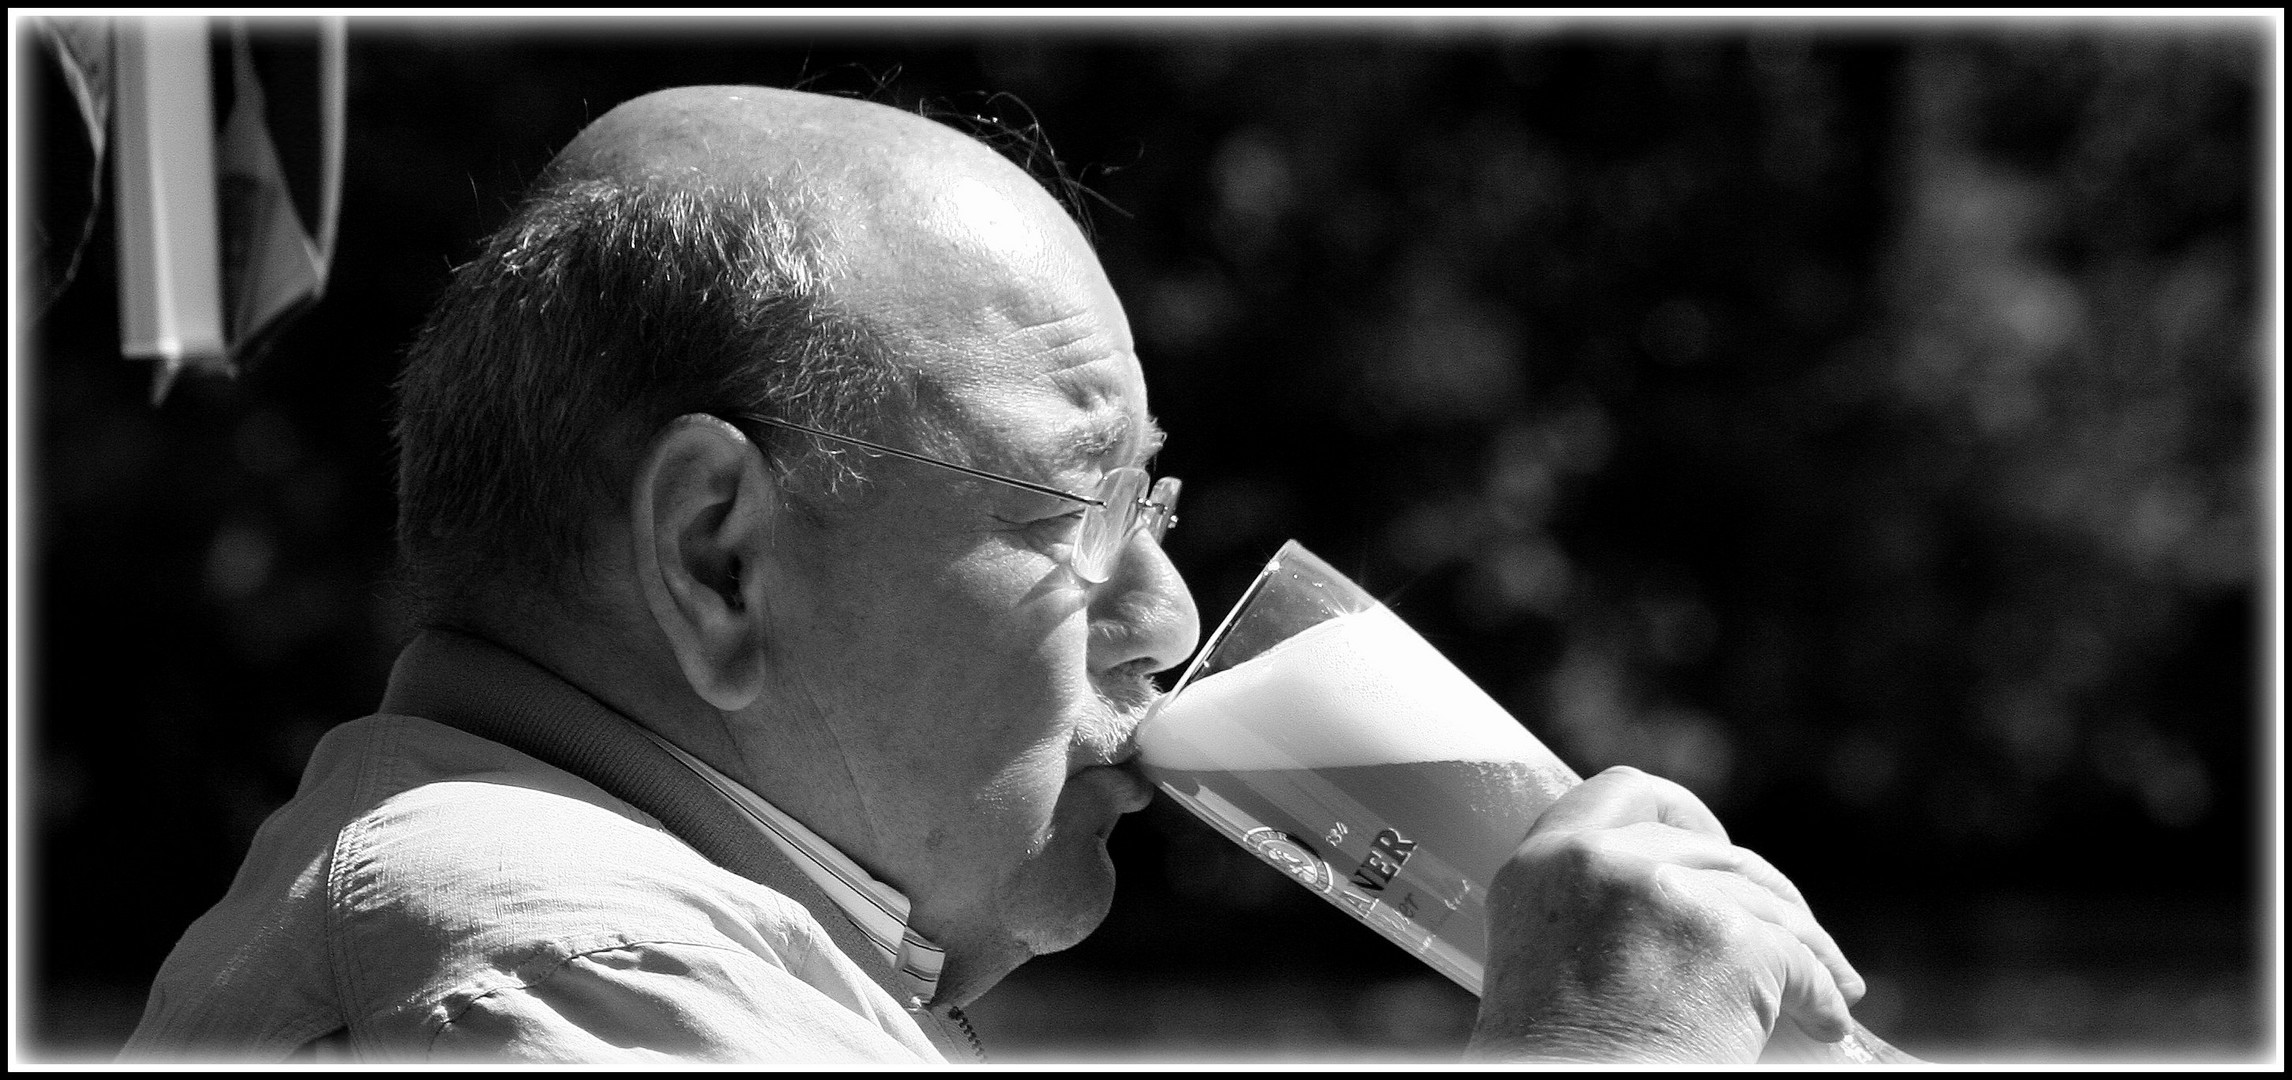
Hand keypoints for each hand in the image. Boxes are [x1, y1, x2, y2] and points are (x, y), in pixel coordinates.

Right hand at [1465, 766, 1865, 1063]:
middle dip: (1762, 893)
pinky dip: (1821, 996)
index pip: (1625, 792)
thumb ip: (1589, 908)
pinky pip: (1801, 963)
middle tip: (1789, 934)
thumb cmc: (1557, 1057)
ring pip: (1766, 906)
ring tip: (1823, 992)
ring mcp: (1668, 895)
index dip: (1680, 813)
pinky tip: (1823, 1022)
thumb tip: (1673, 902)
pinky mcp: (1733, 944)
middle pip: (1712, 850)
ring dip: (1804, 949)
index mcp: (1542, 864)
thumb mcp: (1543, 957)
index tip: (1713, 843)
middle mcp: (1602, 861)